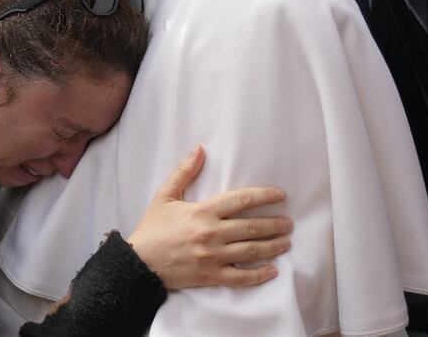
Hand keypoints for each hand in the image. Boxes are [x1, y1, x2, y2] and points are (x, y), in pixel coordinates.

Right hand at [127, 146, 291, 289]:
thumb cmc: (152, 228)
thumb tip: (199, 149)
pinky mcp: (210, 276)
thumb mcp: (165, 196)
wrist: (139, 263)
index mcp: (203, 212)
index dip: (264, 196)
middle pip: (251, 227)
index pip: (241, 200)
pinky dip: (258, 275)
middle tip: (289, 223)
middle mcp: (211, 233)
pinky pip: (240, 277)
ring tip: (286, 242)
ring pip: (250, 251)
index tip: (280, 195)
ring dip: (272, 247)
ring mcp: (212, 257)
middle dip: (274, 224)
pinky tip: (273, 271)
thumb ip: (184, 172)